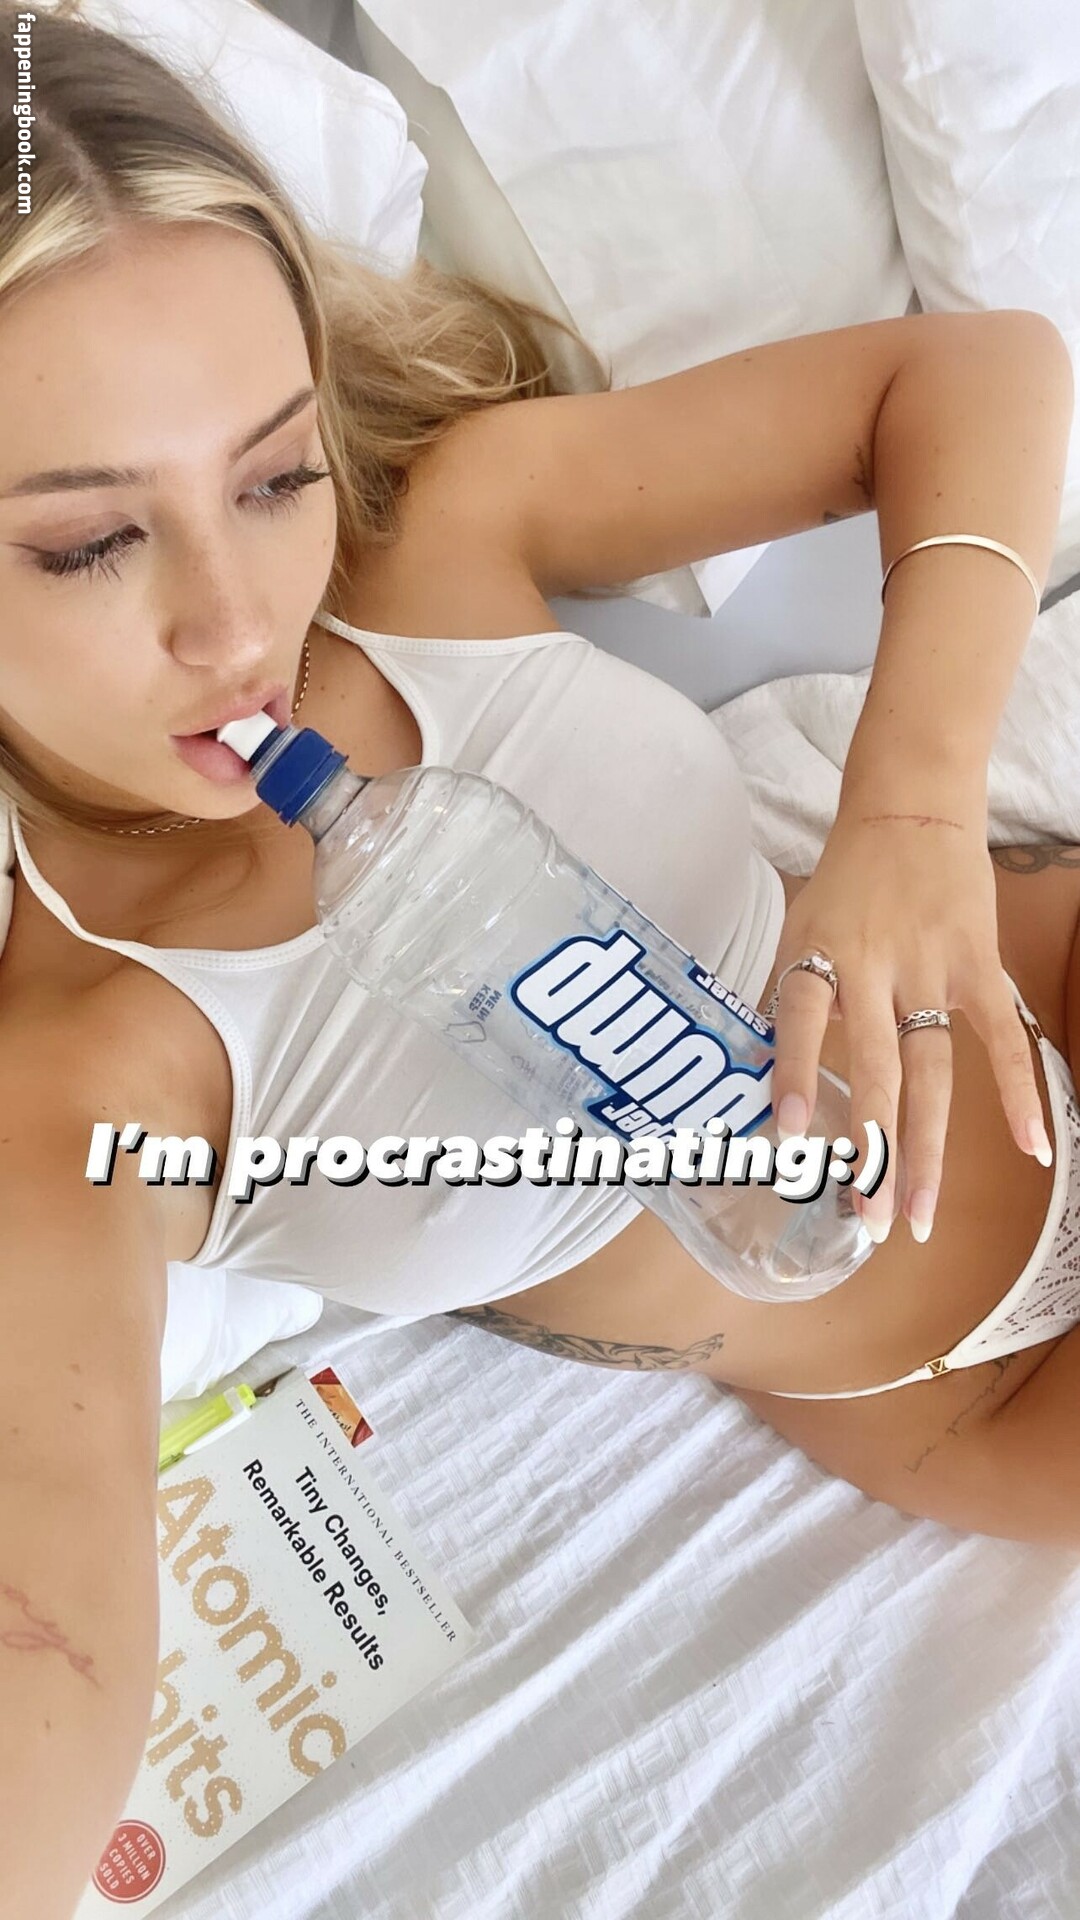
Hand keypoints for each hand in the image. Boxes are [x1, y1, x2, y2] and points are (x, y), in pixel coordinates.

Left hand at [765, 809, 1053, 1244]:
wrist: (912, 810)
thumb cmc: (847, 881)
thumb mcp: (801, 927)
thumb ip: (793, 998)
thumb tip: (771, 1080)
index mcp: (822, 951)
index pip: (803, 1018)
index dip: (796, 1075)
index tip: (790, 1135)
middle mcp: (877, 966)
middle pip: (877, 1067)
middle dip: (872, 1147)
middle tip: (866, 1217)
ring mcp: (933, 970)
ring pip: (933, 1071)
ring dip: (925, 1147)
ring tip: (914, 1214)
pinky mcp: (978, 969)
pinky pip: (1003, 1039)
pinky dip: (1018, 1094)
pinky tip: (1032, 1149)